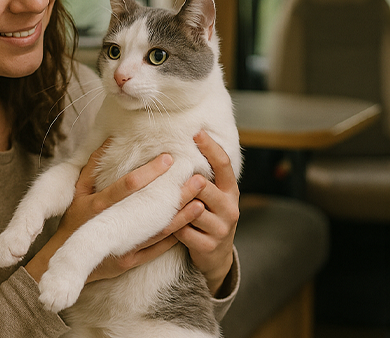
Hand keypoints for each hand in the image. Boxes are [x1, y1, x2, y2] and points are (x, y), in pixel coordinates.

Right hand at [24, 140, 206, 283]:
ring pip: (159, 230)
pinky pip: (157, 249)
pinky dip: (175, 237)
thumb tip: (109, 139)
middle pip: (151, 209)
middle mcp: (112, 226)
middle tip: (197, 176)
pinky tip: (189, 224)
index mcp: (98, 205)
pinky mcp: (130, 261)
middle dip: (176, 192)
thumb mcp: (77, 191)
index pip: (127, 186)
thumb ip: (93, 166)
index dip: (149, 172)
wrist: (66, 259)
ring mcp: (123, 246)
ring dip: (182, 215)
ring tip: (201, 199)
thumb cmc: (73, 220)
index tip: (169, 158)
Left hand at [173, 130, 239, 295]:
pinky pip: (184, 232)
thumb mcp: (212, 196)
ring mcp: (221, 229)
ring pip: (193, 210)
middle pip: (205, 187)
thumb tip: (181, 145)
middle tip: (168, 169)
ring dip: (176, 204)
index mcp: (231, 191)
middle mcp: (230, 208)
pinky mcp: (208, 246)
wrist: (216, 256)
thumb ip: (204, 176)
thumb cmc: (208, 217)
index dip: (211, 148)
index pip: (224, 165)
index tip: (196, 133)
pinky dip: (172, 226)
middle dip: (187, 180)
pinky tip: (161, 221)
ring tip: (159, 196)